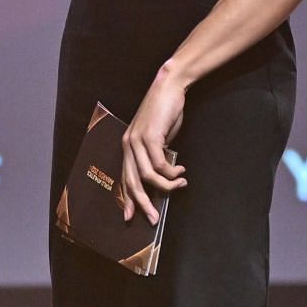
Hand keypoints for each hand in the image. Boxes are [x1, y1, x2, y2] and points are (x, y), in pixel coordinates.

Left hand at [119, 71, 188, 224]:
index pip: (125, 178)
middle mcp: (128, 145)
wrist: (168, 87)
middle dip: (143, 203)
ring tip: (180, 185)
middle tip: (154, 218)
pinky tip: (181, 172)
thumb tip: (162, 178)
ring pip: (147, 176)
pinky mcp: (149, 136)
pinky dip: (171, 173)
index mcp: (128, 146)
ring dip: (166, 186)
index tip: (130, 217)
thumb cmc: (164, 113)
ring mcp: (137, 140)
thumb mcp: (158, 139)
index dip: (128, 199)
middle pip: (132, 182)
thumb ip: (156, 156)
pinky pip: (159, 165)